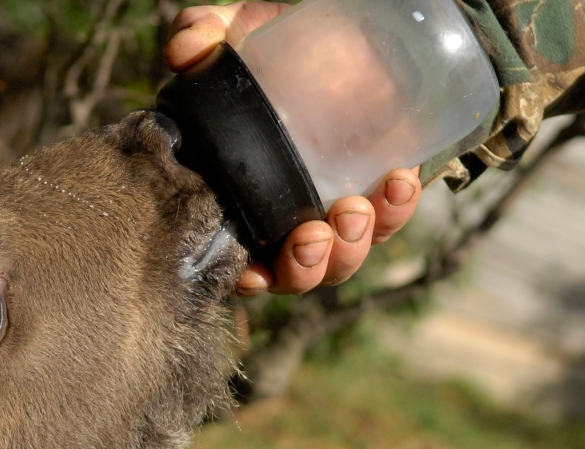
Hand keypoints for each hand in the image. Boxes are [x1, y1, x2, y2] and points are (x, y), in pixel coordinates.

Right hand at [164, 2, 422, 295]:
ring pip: (341, 261)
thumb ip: (201, 37)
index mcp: (237, 198)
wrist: (338, 34)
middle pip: (294, 273)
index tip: (253, 272)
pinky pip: (389, 219)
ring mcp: (332, 209)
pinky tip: (399, 182)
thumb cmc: (270, 43)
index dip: (246, 279)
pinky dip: (397, 210)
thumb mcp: (234, 34)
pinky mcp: (379, 192)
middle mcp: (283, 216)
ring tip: (355, 211)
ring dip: (349, 250)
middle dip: (305, 267)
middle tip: (314, 235)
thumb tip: (185, 53)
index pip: (238, 260)